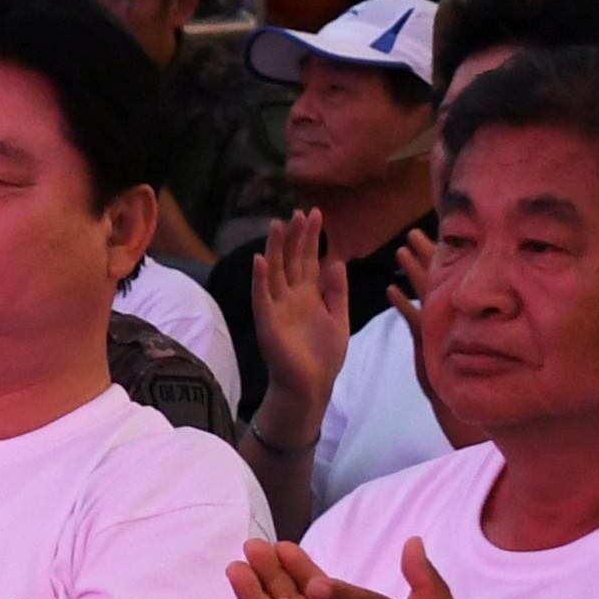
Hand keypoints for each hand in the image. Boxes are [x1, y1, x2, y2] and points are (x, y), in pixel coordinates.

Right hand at [251, 210, 351, 430]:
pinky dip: (260, 279)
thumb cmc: (324, 357)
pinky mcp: (267, 322)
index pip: (309, 259)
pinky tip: (260, 260)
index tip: (317, 214)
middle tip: (300, 212)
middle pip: (291, 260)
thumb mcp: (338, 318)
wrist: (311, 386)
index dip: (312, 238)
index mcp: (308, 295)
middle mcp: (290, 297)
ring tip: (278, 225)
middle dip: (295, 237)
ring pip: (275, 272)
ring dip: (275, 249)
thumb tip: (336, 260)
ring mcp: (276, 308)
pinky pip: (262, 297)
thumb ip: (336, 291)